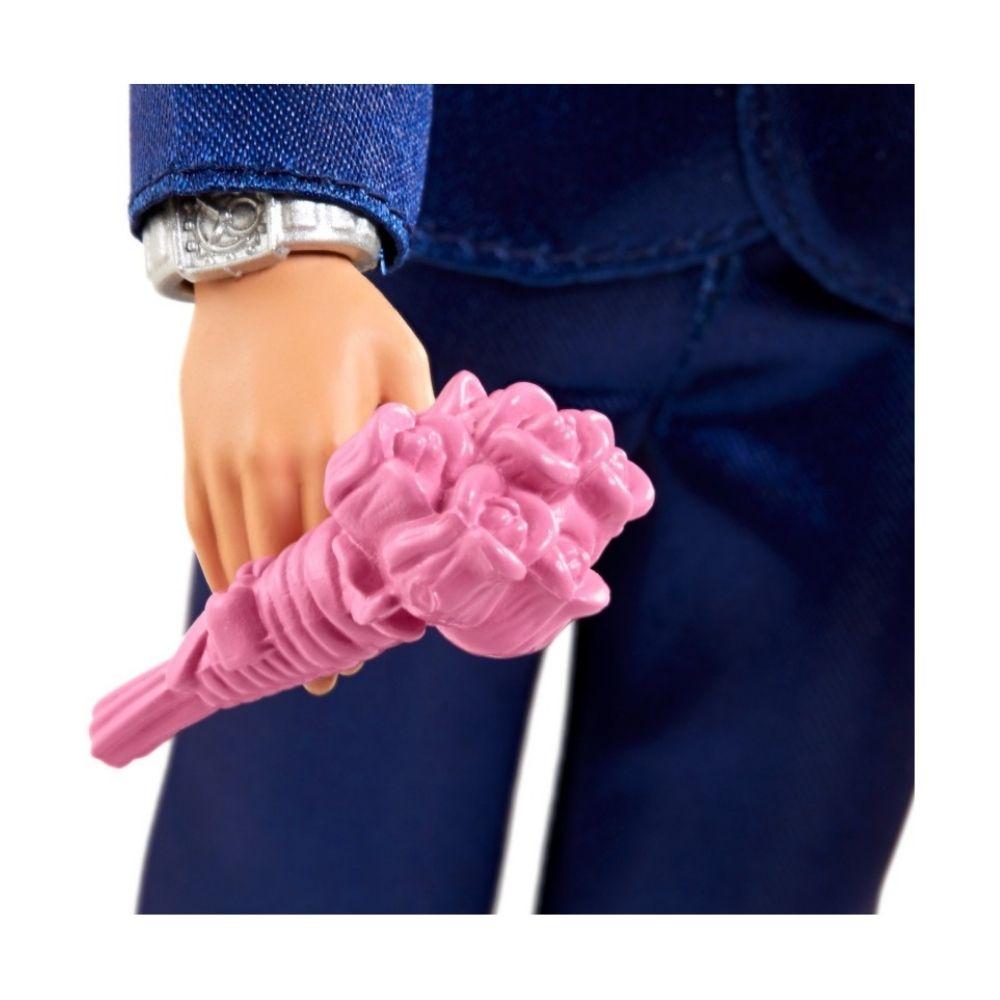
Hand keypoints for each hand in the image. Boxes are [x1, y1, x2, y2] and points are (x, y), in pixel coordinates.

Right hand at [181, 253, 433, 690]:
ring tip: (289, 650)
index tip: (370, 644)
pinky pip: (204, 533)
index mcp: (327, 445)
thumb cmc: (344, 317)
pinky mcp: (193, 457)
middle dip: (310, 623)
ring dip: (263, 610)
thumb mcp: (404, 364)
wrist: (262, 266)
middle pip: (286, 570)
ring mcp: (221, 464)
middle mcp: (267, 465)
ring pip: (238, 561)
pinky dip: (224, 573)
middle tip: (332, 668)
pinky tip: (246, 601)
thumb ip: (419, 437)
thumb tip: (439, 499)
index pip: (342, 549)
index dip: (357, 601)